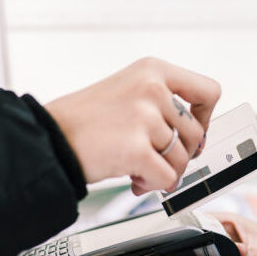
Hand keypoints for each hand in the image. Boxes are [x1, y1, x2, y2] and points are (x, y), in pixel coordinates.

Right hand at [45, 58, 220, 191]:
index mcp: (153, 70)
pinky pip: (168, 177)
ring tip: (138, 170)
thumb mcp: (128, 92)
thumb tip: (198, 136)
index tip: (190, 133)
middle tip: (154, 159)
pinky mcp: (136, 147)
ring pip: (182, 158)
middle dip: (179, 154)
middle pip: (196, 133)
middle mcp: (152, 88)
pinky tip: (134, 180)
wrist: (48, 139)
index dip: (205, 118)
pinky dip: (153, 185)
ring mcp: (145, 117)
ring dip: (163, 172)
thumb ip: (163, 105)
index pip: (209, 91)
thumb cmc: (84, 121)